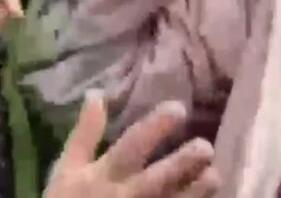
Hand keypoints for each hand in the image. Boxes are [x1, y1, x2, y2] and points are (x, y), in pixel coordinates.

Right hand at [45, 93, 219, 197]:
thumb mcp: (67, 170)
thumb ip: (85, 133)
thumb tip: (96, 94)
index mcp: (104, 175)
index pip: (131, 146)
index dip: (156, 127)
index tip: (179, 108)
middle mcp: (126, 195)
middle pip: (159, 178)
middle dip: (183, 162)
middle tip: (206, 147)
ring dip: (197, 190)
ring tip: (214, 176)